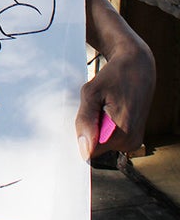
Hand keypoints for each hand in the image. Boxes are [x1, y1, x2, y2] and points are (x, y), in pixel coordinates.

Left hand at [75, 37, 154, 159]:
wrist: (137, 68)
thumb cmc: (114, 77)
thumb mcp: (92, 92)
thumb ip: (86, 120)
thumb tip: (84, 151)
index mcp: (123, 134)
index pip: (91, 150)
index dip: (80, 133)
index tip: (82, 114)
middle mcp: (131, 143)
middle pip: (95, 146)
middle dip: (88, 127)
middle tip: (93, 105)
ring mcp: (133, 141)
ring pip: (100, 141)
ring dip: (95, 125)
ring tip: (101, 105)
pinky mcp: (132, 137)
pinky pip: (107, 137)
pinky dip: (102, 124)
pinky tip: (106, 109)